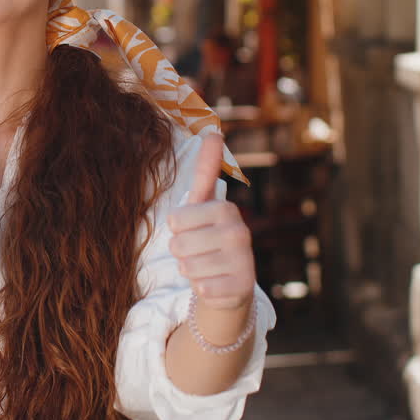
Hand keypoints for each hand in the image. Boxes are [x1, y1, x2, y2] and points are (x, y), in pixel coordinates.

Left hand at [167, 134, 255, 310]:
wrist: (229, 284)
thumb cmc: (208, 239)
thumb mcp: (203, 204)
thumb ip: (207, 170)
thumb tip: (213, 130)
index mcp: (226, 209)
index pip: (175, 220)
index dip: (177, 229)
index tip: (194, 230)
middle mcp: (240, 231)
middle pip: (178, 244)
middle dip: (181, 252)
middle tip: (199, 253)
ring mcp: (244, 260)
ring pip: (188, 267)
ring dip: (190, 271)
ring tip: (206, 267)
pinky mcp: (243, 287)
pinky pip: (202, 289)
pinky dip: (202, 289)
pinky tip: (214, 284)